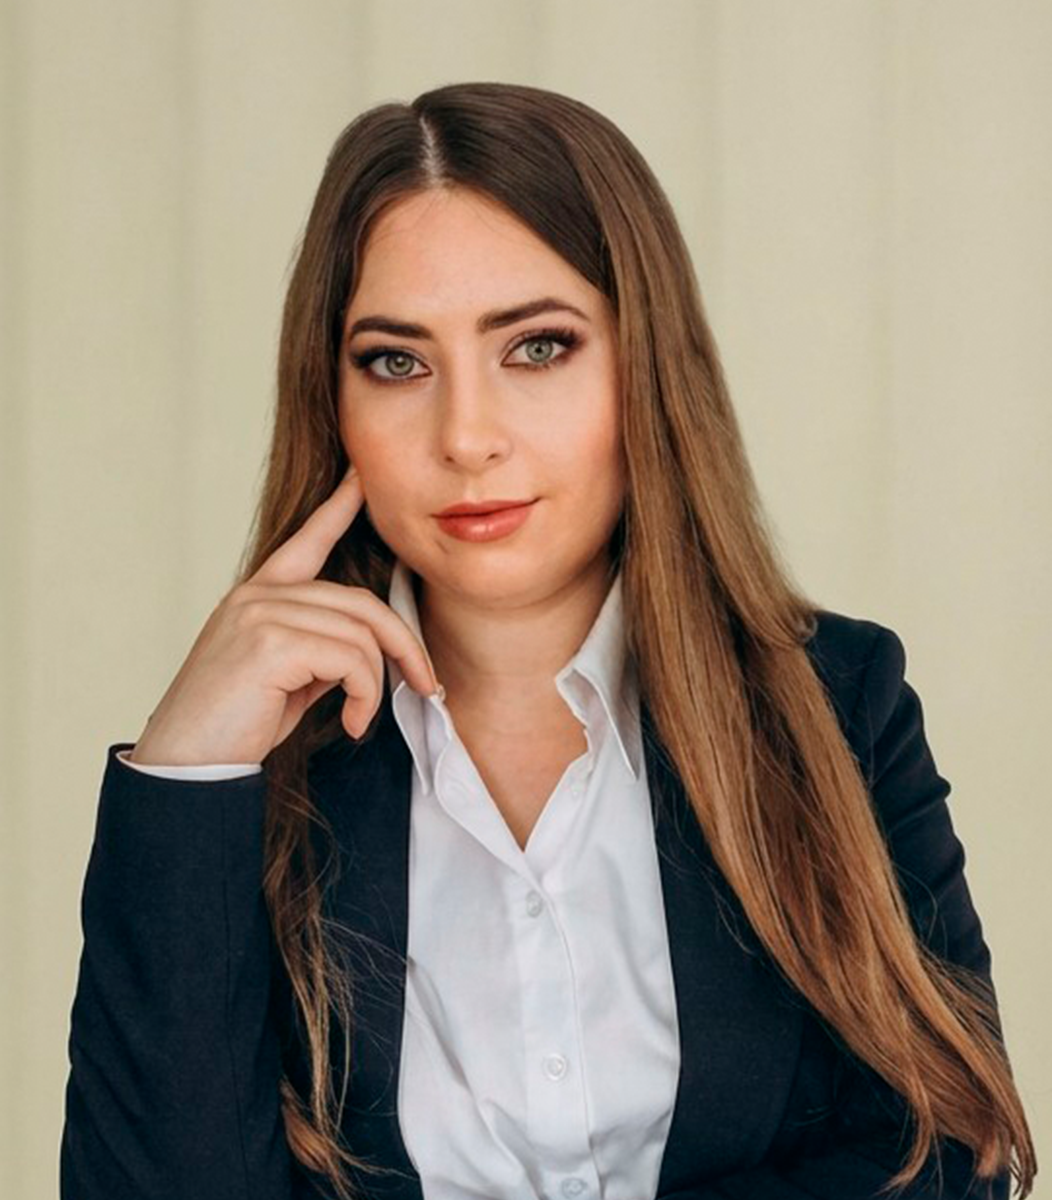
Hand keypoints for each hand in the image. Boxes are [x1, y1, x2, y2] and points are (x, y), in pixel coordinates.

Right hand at [128, 468, 437, 765]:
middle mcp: (258, 594)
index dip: (340, 506)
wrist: (187, 765)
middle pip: (361, 603)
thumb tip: (366, 652)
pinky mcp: (270, 643)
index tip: (362, 476)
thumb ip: (320, 649)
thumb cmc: (235, 725)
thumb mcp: (287, 678)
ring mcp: (262, 613)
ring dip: (375, 684)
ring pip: (361, 634)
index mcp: (259, 595)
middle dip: (403, 645)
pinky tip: (349, 722)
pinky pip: (352, 660)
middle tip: (425, 684)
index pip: (307, 539)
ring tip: (360, 717)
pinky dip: (364, 696)